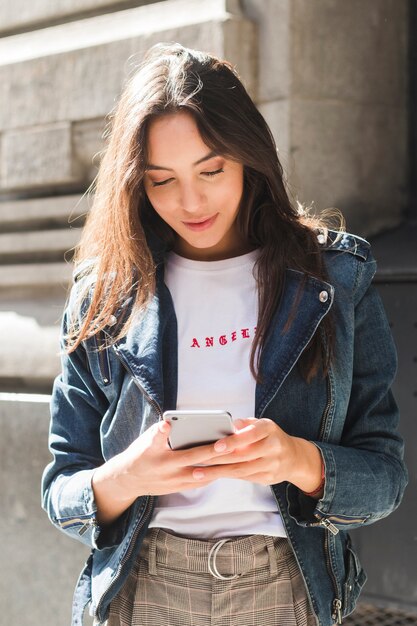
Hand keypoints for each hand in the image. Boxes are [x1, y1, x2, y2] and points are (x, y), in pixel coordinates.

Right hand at [92, 419, 237, 524]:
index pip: (171, 444)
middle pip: (198, 460)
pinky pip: (202, 481)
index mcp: (160, 455)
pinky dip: (214, 473)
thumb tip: (172, 423)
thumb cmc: (139, 454)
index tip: (182, 429)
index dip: (180, 437)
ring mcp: (176, 481)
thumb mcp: (144, 440)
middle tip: (232, 443)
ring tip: (236, 455)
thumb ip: (159, 433)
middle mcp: (169, 470)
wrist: (128, 480)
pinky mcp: (180, 488)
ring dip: (219, 466)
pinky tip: (226, 465)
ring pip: (203, 474)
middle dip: (216, 452)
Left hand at [189, 418, 322, 493]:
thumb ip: (243, 424)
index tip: (216, 446)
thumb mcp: (260, 424)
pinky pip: (244, 478)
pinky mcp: (268, 479)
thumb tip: (226, 425)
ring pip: (241, 470)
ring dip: (218, 472)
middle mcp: (273, 447)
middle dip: (217, 460)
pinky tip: (212, 475)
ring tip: (198, 473)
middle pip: (243, 456)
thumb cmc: (269, 436)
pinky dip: (226, 476)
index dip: (234, 441)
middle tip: (197, 461)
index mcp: (270, 429)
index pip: (251, 435)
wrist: (294, 458)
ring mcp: (272, 465)